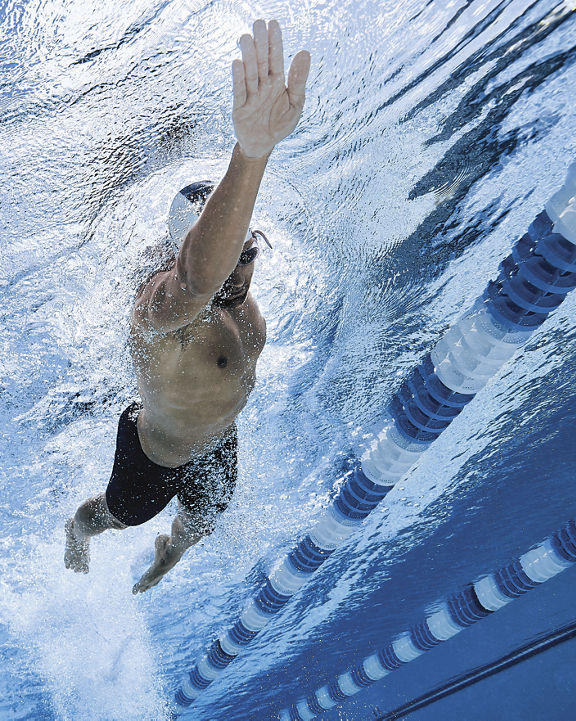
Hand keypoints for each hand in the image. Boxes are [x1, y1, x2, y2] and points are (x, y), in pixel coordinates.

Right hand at [232, 19, 310, 158]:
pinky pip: (239, 92)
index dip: (275, 42)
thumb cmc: (280, 124)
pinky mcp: (239, 108)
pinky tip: (237, 63)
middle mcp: (262, 86)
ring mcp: (250, 95)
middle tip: (258, 23)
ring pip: (250, 74)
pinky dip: (238, 79)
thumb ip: (299, 81)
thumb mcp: (295, 104)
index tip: (273, 24)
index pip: (276, 59)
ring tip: (246, 38)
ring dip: (248, 57)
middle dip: (260, 44)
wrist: (263, 145)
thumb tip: (304, 52)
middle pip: (261, 62)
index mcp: (277, 83)